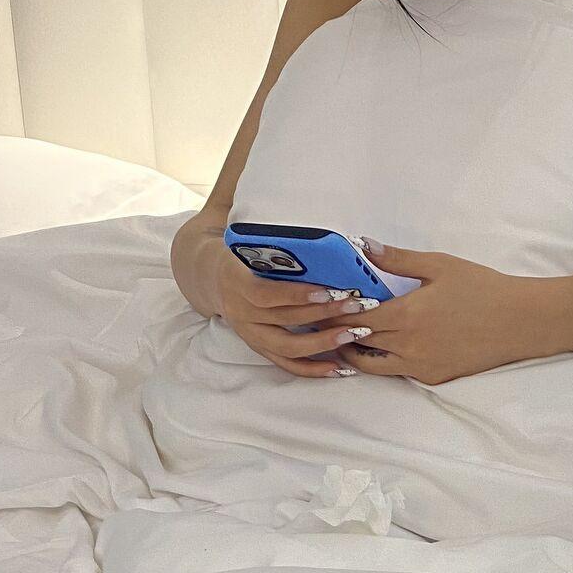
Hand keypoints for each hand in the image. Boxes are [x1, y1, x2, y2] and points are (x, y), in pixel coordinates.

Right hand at [180, 222, 374, 378]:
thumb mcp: (248, 240)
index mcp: (236, 282)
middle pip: (287, 321)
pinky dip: (314, 369)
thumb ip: (271, 235)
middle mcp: (241, 313)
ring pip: (289, 347)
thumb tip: (297, 203)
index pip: (268, 294)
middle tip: (360, 305)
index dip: (298, 295)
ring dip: (325, 343)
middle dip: (326, 314)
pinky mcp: (261, 349)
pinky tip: (340, 367)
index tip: (330, 290)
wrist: (213, 278)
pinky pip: (288, 365)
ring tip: (356, 332)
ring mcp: (251, 334)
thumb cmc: (242, 254)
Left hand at [335, 244, 557, 384]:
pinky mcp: (433, 378)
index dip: (335, 311)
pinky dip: (382, 361)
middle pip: (358, 342)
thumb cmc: (482, 287)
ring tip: (340, 340)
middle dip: (338, 331)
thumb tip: (363, 245)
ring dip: (354, 353)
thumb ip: (397, 259)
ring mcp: (420, 366)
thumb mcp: (439, 265)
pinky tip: (376, 349)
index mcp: (406, 315)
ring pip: (373, 365)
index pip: (355, 317)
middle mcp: (408, 346)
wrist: (520, 321)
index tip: (320, 304)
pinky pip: (398, 372)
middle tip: (320, 322)